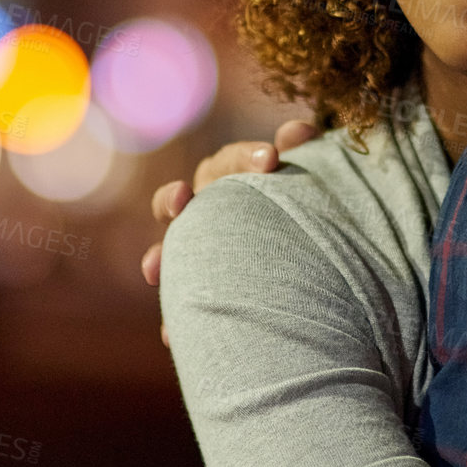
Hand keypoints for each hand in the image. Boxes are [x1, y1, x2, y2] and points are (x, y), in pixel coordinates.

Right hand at [141, 120, 318, 345]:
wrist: (309, 261)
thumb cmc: (303, 207)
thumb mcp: (311, 178)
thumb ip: (304, 150)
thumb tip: (298, 131)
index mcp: (230, 180)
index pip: (228, 162)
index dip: (244, 158)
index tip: (272, 160)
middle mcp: (204, 211)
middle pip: (177, 199)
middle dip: (173, 198)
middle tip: (184, 198)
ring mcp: (196, 252)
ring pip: (167, 252)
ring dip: (159, 258)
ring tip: (155, 270)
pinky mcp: (198, 291)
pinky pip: (180, 305)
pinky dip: (174, 320)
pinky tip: (173, 335)